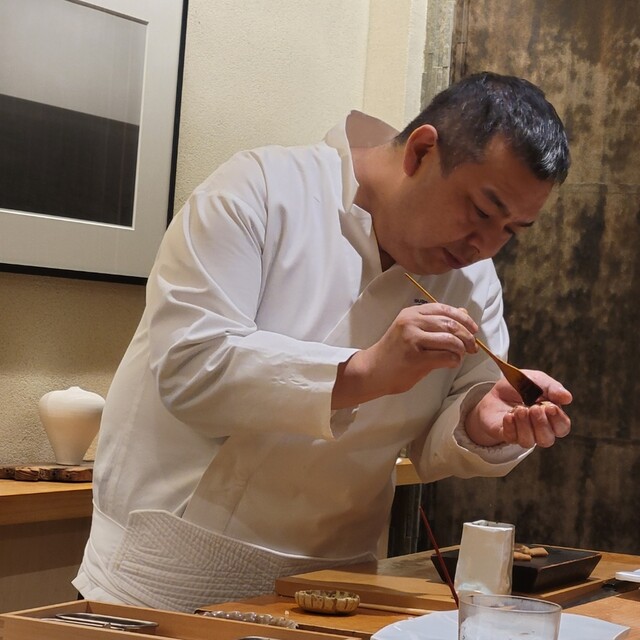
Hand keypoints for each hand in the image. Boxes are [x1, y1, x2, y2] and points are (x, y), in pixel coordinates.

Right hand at [332, 303, 478, 408]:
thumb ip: (436, 321)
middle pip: (450, 324)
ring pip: (450, 340)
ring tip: (460, 356)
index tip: (473, 329)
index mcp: (412, 313)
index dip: (464, 318)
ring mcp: (412, 340)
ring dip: (461, 349)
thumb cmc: (395, 352)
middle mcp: (411, 322)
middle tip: (472, 347)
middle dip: (467, 336)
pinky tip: (451, 363)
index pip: (444, 309)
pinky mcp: (415, 359)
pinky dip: (454, 360)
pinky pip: (446, 357)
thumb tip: (463, 313)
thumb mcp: (412, 330)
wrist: (373, 370)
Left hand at [465, 370, 571, 447]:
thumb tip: (567, 398)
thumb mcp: (537, 380)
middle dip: (541, 424)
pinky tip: (508, 415)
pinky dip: (510, 427)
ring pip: (529, 442)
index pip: (562, 427)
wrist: (495, 390)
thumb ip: (552, 388)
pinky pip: (511, 438)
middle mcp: (538, 429)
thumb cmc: (521, 387)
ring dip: (525, 426)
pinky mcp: (506, 434)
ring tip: (519, 409)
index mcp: (551, 417)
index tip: (550, 406)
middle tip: (533, 408)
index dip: (558, 420)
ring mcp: (522, 434)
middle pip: (547, 439)